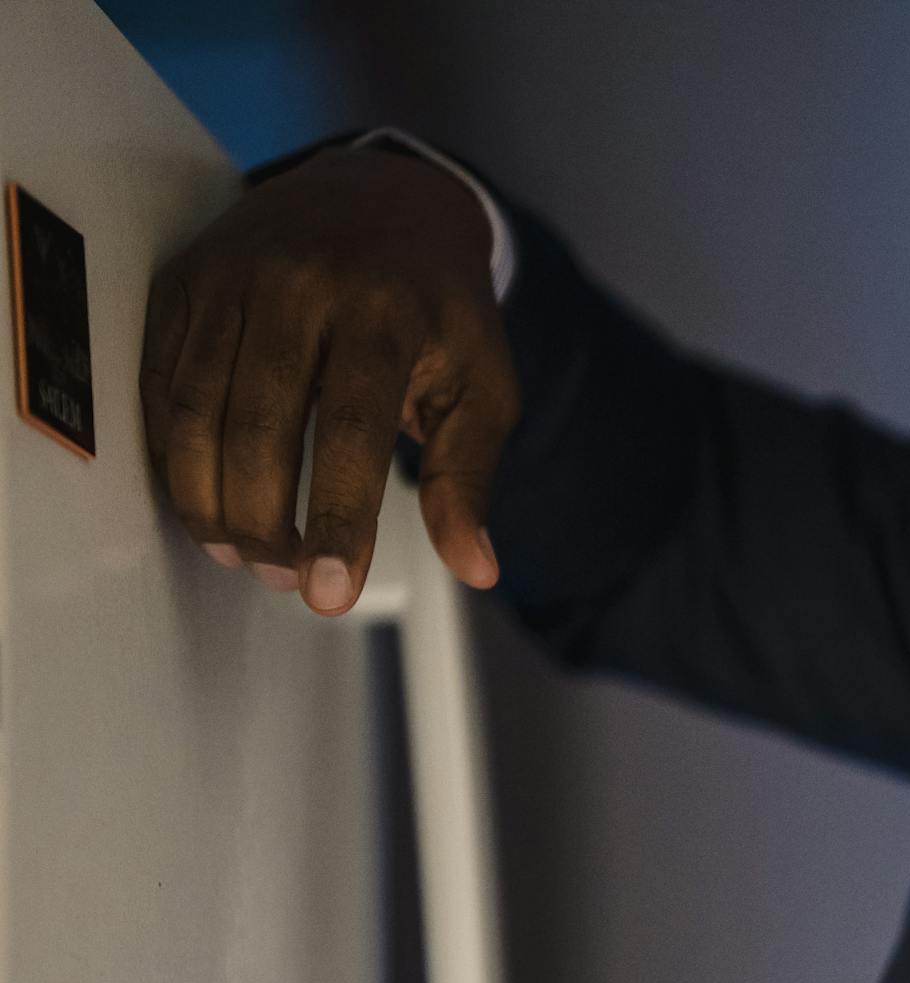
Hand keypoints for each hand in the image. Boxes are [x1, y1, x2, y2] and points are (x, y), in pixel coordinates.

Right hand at [139, 144, 517, 613]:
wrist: (382, 193)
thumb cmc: (440, 306)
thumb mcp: (480, 384)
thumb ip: (468, 476)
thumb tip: (476, 568)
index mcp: (385, 312)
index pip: (351, 431)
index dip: (338, 520)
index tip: (331, 594)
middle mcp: (300, 285)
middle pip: (259, 428)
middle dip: (263, 523)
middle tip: (282, 580)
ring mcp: (232, 278)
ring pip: (195, 410)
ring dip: (208, 500)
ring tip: (240, 555)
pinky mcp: (185, 280)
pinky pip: (160, 381)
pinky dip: (172, 453)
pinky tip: (201, 499)